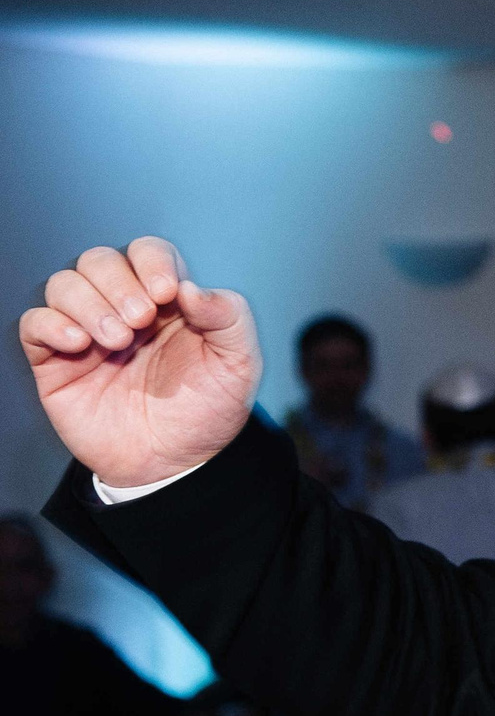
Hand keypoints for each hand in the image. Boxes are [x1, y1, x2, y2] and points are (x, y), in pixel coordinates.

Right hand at [17, 238, 261, 488]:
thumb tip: (192, 287)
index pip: (148, 252)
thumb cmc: (207, 412)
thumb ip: (230, 318)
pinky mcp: (57, 361)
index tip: (166, 293)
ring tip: (117, 341)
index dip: (152, 261)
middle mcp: (124, 309)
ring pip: (64, 285)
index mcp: (168, 302)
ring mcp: (88, 332)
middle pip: (99, 260)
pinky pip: (34, 323)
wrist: (175, 464)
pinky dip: (51, 324)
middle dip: (118, 283)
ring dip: (88, 304)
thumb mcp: (239, 365)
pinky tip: (79, 345)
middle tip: (141, 321)